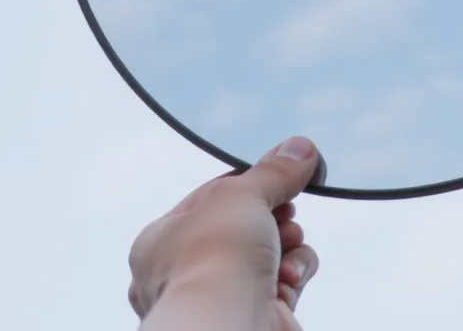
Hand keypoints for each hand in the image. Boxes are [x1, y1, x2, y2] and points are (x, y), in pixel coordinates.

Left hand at [129, 137, 323, 330]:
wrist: (227, 327)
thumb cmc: (210, 262)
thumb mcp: (241, 193)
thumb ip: (273, 171)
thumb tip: (300, 149)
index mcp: (162, 239)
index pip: (210, 198)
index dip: (248, 183)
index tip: (277, 175)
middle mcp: (186, 272)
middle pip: (246, 226)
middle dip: (274, 218)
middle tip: (283, 214)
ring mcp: (221, 298)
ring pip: (271, 254)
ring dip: (287, 246)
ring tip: (286, 246)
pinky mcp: (256, 315)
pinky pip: (285, 283)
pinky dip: (293, 276)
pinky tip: (286, 279)